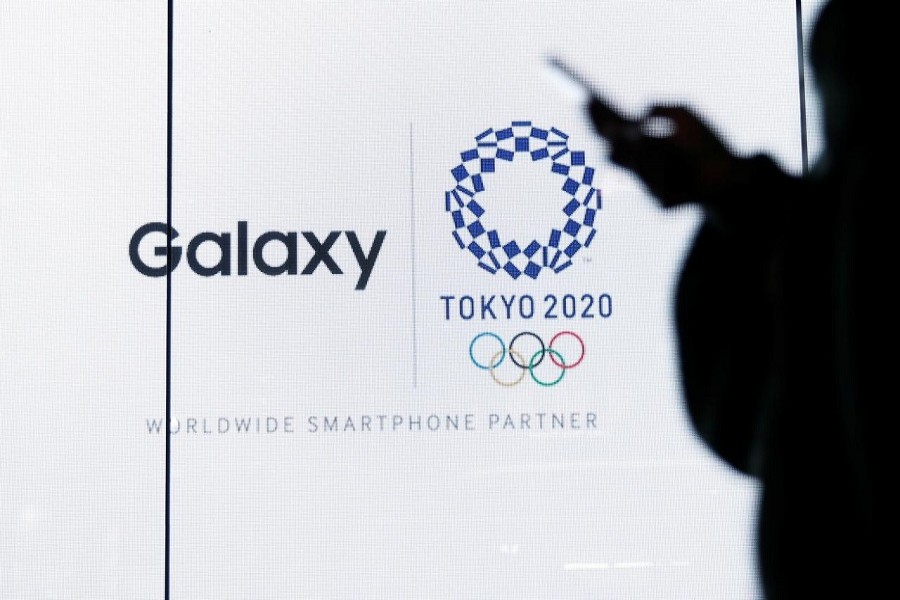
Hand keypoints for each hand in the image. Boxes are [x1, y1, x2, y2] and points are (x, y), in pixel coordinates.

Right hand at [589, 102, 738, 207]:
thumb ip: (661, 108)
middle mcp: (637, 168)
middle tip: (609, 123)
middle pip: (612, 152)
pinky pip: (656, 182)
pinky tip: (661, 152)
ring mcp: (648, 186)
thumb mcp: (684, 114)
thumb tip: (640, 115)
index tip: (587, 99)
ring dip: (631, 150)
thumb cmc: (704, 141)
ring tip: (625, 131)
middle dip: (608, 137)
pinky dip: (661, 166)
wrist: (732, 172)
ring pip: (632, 167)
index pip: (609, 130)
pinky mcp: (662, 202)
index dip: (596, 116)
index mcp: (637, 146)